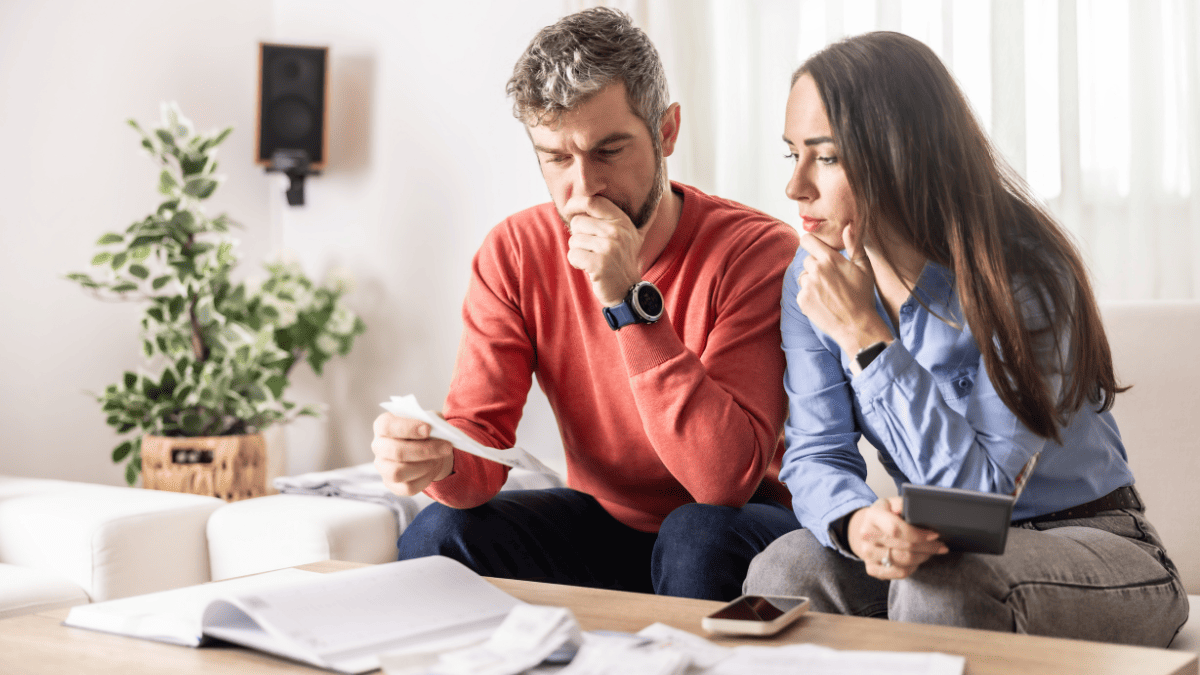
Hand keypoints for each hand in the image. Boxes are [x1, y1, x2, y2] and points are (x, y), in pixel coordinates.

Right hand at [371, 412, 453, 495]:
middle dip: (424, 450)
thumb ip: (433, 422)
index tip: (428, 429)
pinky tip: (433, 469)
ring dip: (424, 466)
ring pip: (398, 472)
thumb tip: (440, 431)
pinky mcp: (391, 484)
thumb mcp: (430, 420)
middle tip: (446, 447)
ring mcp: (383, 467)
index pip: (387, 426)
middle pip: (396, 451)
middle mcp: (378, 446)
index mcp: (383, 426)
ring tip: (437, 459)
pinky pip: (408, 487)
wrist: (427, 448)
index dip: (408, 428)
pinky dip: (425, 479)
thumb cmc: (425, 431)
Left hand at [565, 195, 644, 306]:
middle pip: (578, 221)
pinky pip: (573, 255)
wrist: (629, 291)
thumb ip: (643, 218)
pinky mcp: (599, 264)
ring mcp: (609, 248)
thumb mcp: (636, 237)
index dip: (575, 203)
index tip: (569, 211)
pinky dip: (576, 263)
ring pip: (574, 239)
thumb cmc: (624, 261)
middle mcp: (617, 231)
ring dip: (578, 251)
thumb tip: (661, 197)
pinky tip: (589, 268)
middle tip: (591, 248)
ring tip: (593, 258)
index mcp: (622, 221)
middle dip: (578, 235)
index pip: (592, 201)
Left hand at [796, 224, 889, 353]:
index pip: (807, 240)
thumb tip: (848, 225)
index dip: (810, 242)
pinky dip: (810, 296)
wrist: (856, 325)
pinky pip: (802, 292)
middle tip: (832, 280)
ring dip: (812, 282)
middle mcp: (816, 270)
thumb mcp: (864, 268)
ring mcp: (807, 286)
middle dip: (816, 266)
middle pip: (807, 260)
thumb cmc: (863, 296)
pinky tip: (824, 303)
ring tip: (829, 293)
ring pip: (804, 277)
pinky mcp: (802, 300)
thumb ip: (854, 245)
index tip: (815, 247)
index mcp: (830, 259)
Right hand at [847, 497, 947, 579]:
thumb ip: (906, 504)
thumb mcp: (893, 503)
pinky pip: (899, 573)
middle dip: (928, 547)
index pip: (896, 529)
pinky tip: (917, 560)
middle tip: (940, 545)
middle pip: (904, 547)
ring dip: (923, 557)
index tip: (934, 535)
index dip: (918, 535)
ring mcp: (867, 554)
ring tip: (930, 551)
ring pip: (904, 561)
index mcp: (872, 516)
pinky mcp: (871, 568)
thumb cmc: (885, 515)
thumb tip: (924, 511)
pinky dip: (912, 568)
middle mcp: (866, 536)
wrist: (867, 530)